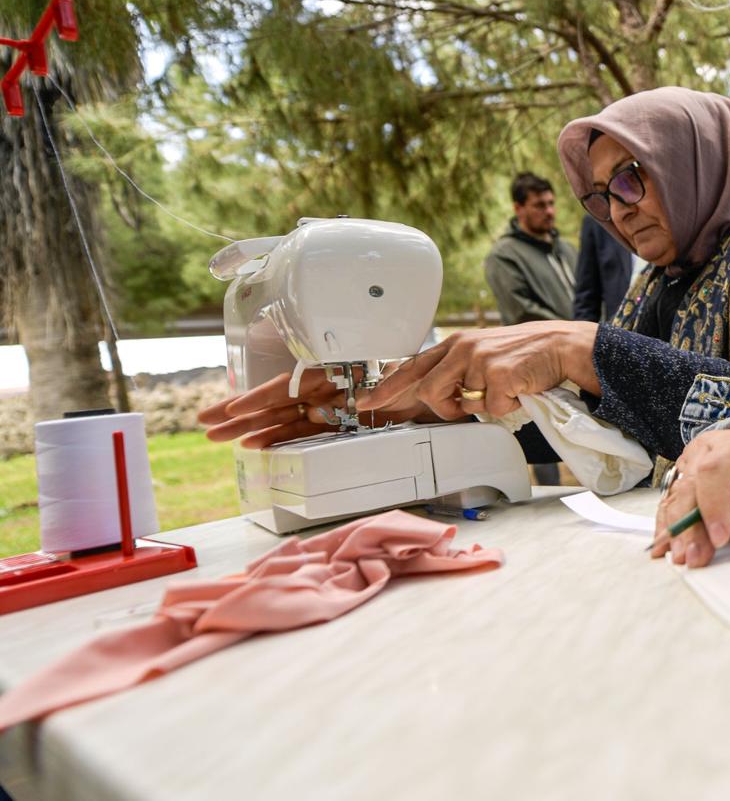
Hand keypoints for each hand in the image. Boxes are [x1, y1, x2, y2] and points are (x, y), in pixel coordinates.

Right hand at [197, 370, 426, 448]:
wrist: (436, 391)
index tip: (236, 409)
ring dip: (249, 428)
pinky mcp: (335, 424)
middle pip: (276, 402)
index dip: (262, 398)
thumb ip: (387, 385)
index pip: (290, 385)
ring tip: (217, 437)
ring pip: (281, 418)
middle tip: (205, 423)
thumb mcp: (407, 377)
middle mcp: (326, 389)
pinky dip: (276, 438)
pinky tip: (254, 445)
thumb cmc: (420, 378)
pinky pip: (300, 432)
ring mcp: (327, 407)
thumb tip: (369, 398)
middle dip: (239, 413)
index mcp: (336, 372)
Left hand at [359, 321, 599, 420]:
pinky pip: (491, 409)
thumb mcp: (484, 352)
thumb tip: (442, 395)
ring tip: (505, 388)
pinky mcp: (497, 375)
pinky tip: (519, 389)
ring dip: (484, 405)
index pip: (412, 366)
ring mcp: (479, 361)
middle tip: (465, 408)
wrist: (560, 345)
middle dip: (445, 408)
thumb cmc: (525, 354)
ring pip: (463, 404)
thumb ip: (459, 369)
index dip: (387, 386)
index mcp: (456, 343)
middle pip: (429, 391)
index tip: (367, 402)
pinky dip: (507, 407)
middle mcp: (462, 348)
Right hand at [652, 426, 729, 567]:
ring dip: (675, 530)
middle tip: (695, 558)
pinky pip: (670, 500)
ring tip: (680, 558)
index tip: (720, 539)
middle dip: (689, 526)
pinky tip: (664, 547)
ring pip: (675, 495)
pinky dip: (666, 525)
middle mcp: (708, 448)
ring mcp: (692, 459)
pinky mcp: (684, 474)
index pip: (716, 470)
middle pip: (690, 486)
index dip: (713, 505)